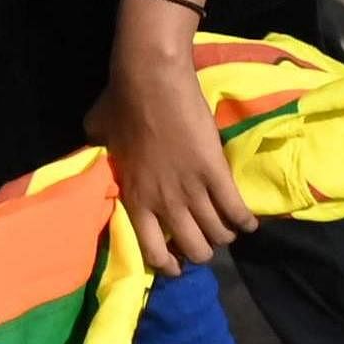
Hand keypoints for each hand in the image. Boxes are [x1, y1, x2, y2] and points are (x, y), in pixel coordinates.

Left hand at [87, 3, 254, 276]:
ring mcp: (192, 190)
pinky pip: (237, 211)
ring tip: (226, 228)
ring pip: (218, 235)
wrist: (151, 78)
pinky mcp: (216, 173)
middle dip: (201, 251)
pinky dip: (246, 221)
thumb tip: (94, 154)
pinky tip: (248, 222)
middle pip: (194, 249)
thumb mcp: (100, 135)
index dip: (168, 264)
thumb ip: (100, 154)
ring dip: (224, 235)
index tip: (176, 262)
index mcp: (135, 198)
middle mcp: (165, 203)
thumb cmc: (121, 103)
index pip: (154, 252)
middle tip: (204, 239)